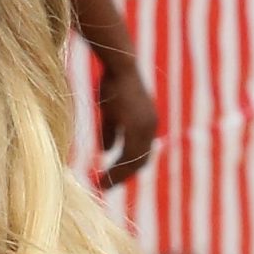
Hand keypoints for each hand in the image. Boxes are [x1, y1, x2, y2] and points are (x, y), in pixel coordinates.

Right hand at [96, 55, 159, 186]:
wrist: (119, 65)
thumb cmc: (112, 83)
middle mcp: (150, 129)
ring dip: (119, 175)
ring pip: (135, 161)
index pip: (139, 155)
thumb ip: (109, 132)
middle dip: (122, 176)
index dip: (124, 167)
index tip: (109, 178)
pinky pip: (129, 154)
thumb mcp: (109, 111)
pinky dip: (117, 166)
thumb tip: (106, 152)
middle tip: (104, 187)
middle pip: (139, 162)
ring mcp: (146, 128)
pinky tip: (106, 173)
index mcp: (146, 126)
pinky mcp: (138, 126)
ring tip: (102, 186)